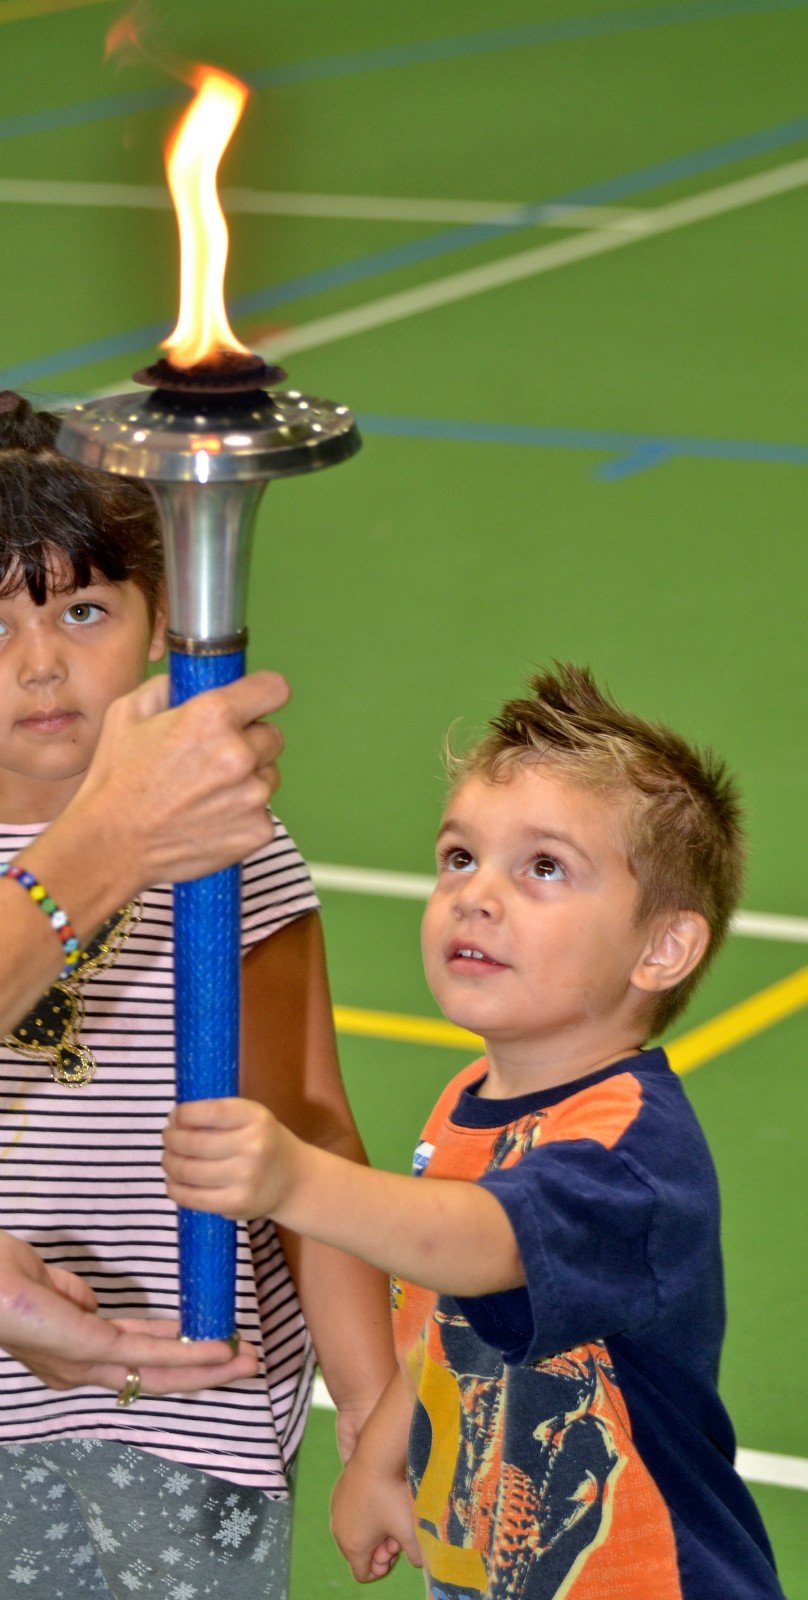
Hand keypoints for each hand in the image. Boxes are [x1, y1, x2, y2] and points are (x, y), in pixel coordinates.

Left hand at [0, 1231, 258, 1392]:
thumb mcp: (41, 1281)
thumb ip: (71, 1295)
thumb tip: (91, 1302)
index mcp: (68, 1354)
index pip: (132, 1359)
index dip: (174, 1353)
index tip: (208, 1345)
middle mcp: (79, 1369)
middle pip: (154, 1374)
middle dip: (203, 1371)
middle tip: (246, 1362)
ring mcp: (86, 1362)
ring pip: (159, 1372)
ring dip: (207, 1368)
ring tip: (246, 1361)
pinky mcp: (91, 1348)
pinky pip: (148, 1354)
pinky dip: (189, 1355)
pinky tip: (218, 1352)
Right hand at [66, 670, 289, 896]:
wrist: (112, 844)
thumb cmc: (116, 779)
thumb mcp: (127, 712)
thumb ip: (167, 686)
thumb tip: (189, 681)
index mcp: (213, 716)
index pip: (274, 689)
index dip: (263, 694)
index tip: (255, 702)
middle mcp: (240, 754)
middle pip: (272, 735)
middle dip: (248, 741)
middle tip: (212, 758)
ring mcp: (253, 796)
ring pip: (269, 775)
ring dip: (248, 779)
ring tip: (205, 792)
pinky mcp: (257, 830)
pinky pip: (263, 811)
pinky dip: (243, 814)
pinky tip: (209, 818)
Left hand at [163, 1097, 292, 1219]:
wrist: (293, 1180)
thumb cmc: (264, 1143)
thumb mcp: (251, 1118)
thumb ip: (218, 1116)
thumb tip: (174, 1121)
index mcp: (255, 1118)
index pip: (209, 1112)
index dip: (183, 1114)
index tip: (174, 1117)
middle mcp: (253, 1146)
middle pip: (193, 1143)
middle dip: (170, 1139)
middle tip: (167, 1139)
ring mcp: (245, 1178)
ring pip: (188, 1171)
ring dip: (169, 1163)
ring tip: (168, 1159)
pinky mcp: (236, 1204)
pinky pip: (192, 1198)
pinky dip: (174, 1189)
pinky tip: (173, 1182)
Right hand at [331, 1450, 422, 1581]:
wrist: (376, 1456)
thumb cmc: (391, 1496)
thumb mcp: (409, 1530)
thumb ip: (416, 1554)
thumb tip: (419, 1562)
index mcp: (353, 1546)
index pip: (363, 1574)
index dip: (382, 1567)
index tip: (395, 1548)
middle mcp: (338, 1532)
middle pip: (358, 1553)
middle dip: (378, 1547)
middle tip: (395, 1530)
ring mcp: (336, 1511)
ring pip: (354, 1533)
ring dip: (371, 1531)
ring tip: (389, 1514)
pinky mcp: (337, 1494)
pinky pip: (350, 1515)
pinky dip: (364, 1515)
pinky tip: (379, 1499)